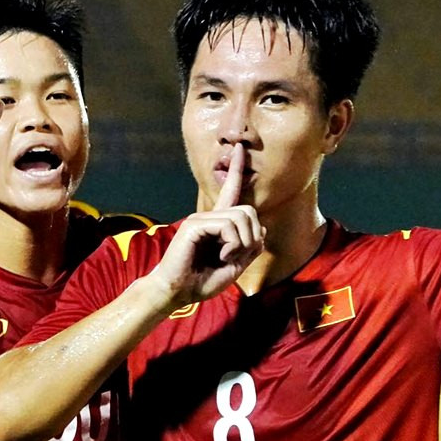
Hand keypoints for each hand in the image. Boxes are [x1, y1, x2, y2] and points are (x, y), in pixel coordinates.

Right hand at [146, 145, 264, 308]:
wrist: (178, 292)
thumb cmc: (202, 281)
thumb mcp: (235, 266)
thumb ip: (250, 247)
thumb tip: (262, 227)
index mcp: (218, 224)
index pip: (230, 192)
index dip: (237, 171)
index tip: (239, 148)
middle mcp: (209, 217)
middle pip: (248, 211)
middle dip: (252, 236)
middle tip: (237, 255)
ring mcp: (201, 219)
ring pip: (241, 218)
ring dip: (242, 244)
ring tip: (226, 257)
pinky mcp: (195, 224)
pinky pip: (227, 226)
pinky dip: (232, 245)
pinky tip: (221, 256)